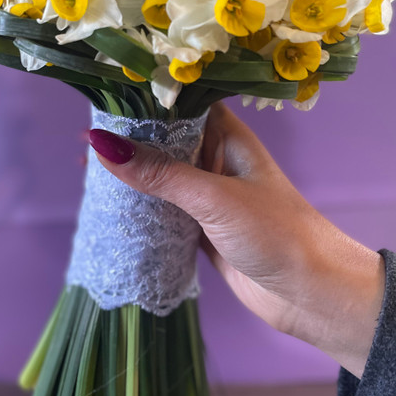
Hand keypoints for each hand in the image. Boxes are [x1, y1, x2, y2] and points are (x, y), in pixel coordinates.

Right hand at [88, 102, 384, 378]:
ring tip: (84, 173)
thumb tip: (100, 144)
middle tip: (82, 142)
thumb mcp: (214, 198)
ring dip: (131, 177)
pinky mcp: (202, 230)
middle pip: (164, 142)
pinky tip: (110, 208)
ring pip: (161, 178)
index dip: (142, 101)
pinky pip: (163, 212)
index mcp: (228, 136)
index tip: (100, 100)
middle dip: (128, 141)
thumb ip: (159, 173)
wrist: (313, 295)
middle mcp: (217, 159)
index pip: (180, 105)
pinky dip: (140, 210)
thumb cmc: (276, 233)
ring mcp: (208, 197)